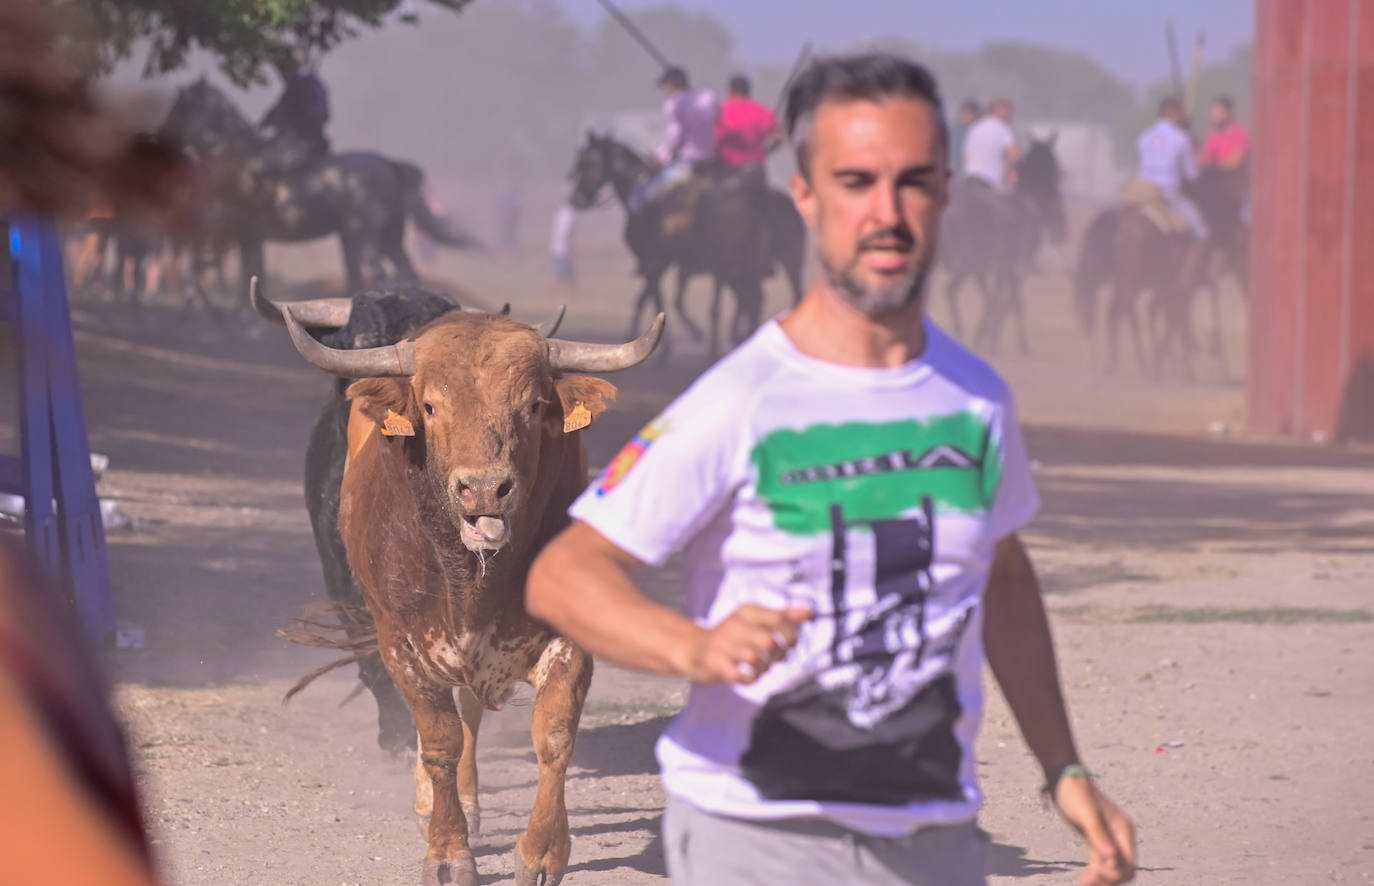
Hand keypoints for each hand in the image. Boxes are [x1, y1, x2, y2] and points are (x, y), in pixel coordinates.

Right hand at [678, 604, 812, 683]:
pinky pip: (740, 675)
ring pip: (755, 658)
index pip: (779, 618)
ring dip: (764, 668)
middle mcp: (735, 625)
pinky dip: (751, 679)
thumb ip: (782, 616)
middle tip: (775, 659)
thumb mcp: (755, 620)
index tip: (790, 644)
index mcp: (747, 612)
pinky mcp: (716, 664)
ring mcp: (724, 645)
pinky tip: (750, 676)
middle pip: (768, 641)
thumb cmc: (733, 635)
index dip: (791, 634)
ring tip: (762, 668)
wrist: (694, 647)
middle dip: (778, 654)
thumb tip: (809, 612)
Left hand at [1054, 775, 1136, 884]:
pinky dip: (1094, 873)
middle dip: (1108, 880)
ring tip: (1082, 885)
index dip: (1114, 874)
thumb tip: (1111, 858)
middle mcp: (1120, 836)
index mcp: (1123, 830)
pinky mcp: (1096, 840)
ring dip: (1100, 880)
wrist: (1062, 779)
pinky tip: (1082, 882)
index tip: (1094, 872)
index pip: (1129, 865)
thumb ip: (1098, 835)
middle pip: (1123, 870)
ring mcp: (1109, 838)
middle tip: (1086, 882)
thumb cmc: (1075, 793)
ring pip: (1112, 868)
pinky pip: (1100, 862)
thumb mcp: (1086, 813)